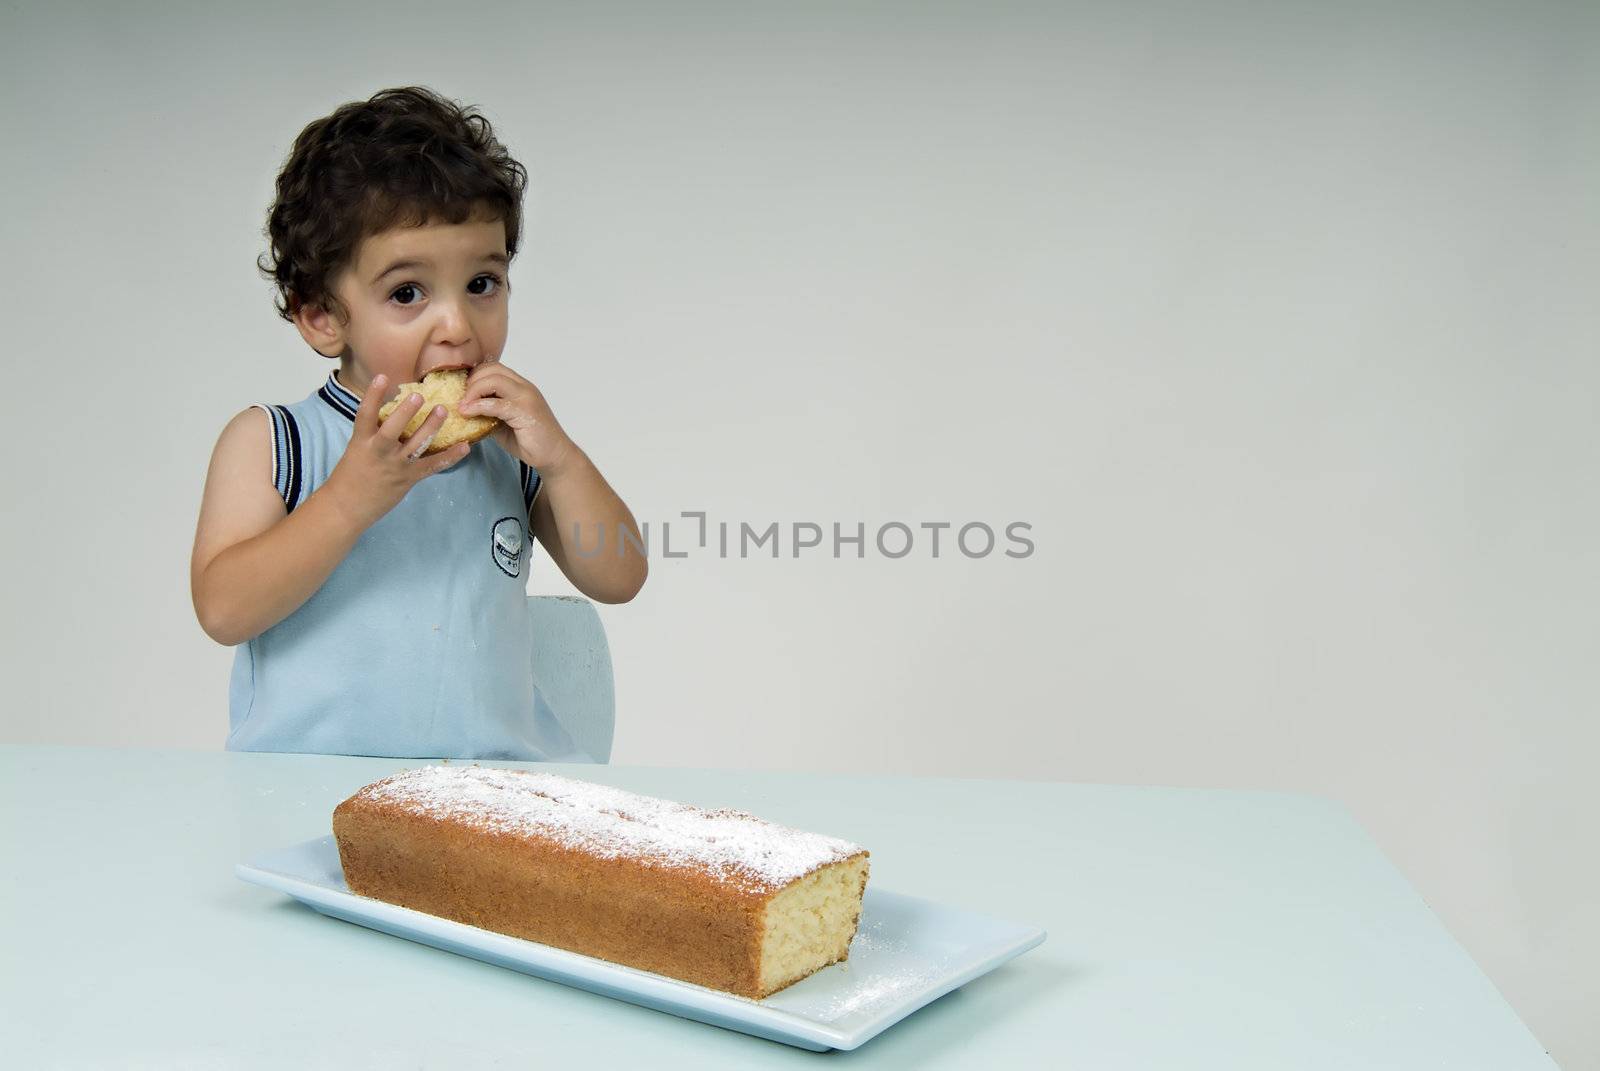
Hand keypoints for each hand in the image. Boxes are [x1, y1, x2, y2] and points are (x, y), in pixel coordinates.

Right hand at [323, 373, 470, 529]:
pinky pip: (433, 466)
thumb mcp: (355, 448)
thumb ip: (373, 432)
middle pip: (393, 430)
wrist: (347, 507)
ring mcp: (396, 466)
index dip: (373, 396)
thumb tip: (393, 411)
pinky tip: (465, 447)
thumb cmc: (350, 474)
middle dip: (405, 413)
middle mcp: (379, 452)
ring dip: (430, 427)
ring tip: (442, 410)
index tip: (381, 376)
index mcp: (362, 442)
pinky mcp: (409, 478)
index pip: (365, 415)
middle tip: (419, 396)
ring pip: (416, 444)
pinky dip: (450, 457)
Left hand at [458, 361, 577, 475]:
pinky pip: (496, 403)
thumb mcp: (502, 424)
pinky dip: (478, 406)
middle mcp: (524, 387)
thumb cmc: (530, 441)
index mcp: (519, 386)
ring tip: (462, 406)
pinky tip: (467, 413)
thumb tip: (464, 410)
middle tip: (460, 398)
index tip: (462, 391)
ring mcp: (526, 397)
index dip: (474, 375)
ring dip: (472, 391)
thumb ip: (487, 413)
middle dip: (471, 381)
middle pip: (492, 369)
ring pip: (493, 380)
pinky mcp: (525, 411)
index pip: (493, 368)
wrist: (554, 456)